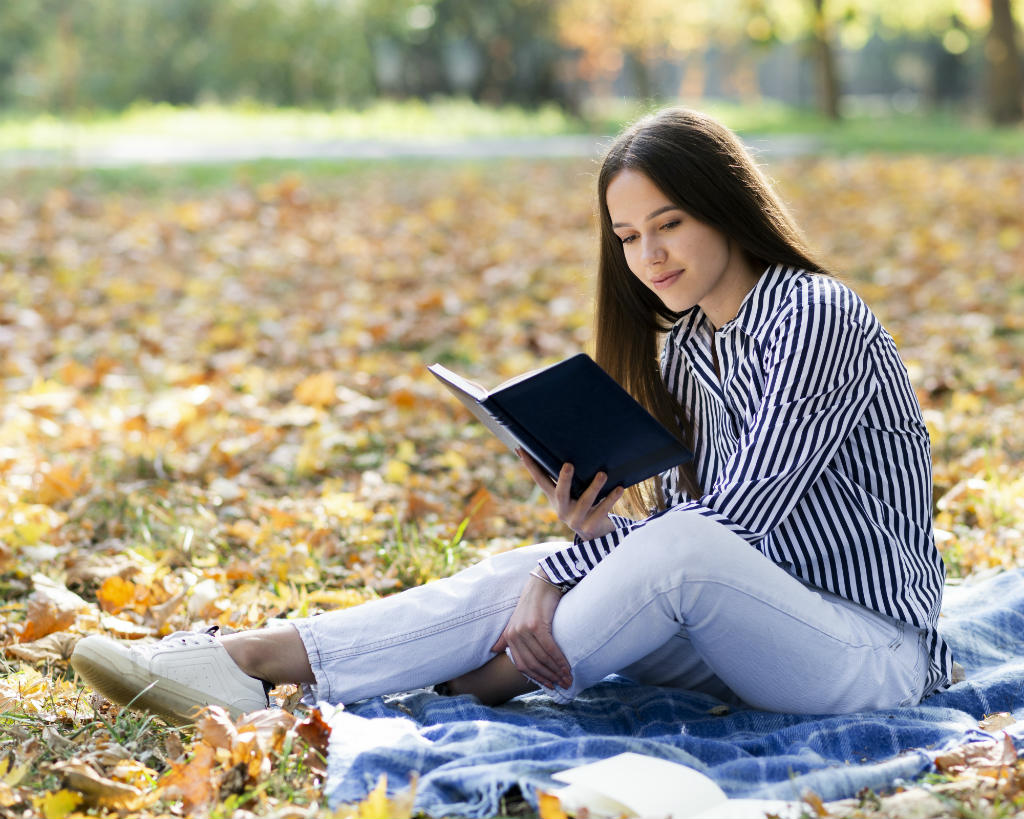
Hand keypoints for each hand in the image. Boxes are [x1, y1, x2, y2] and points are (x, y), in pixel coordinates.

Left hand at [491, 571, 571, 689]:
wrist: (543, 582)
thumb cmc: (533, 603)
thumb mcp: (516, 620)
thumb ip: (505, 636)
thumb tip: (493, 650)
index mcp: (509, 636)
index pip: (522, 665)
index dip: (537, 678)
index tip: (550, 686)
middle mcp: (514, 634)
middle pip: (533, 664)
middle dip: (549, 678)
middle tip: (564, 685)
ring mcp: (525, 630)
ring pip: (542, 658)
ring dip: (557, 671)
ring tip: (568, 679)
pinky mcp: (537, 625)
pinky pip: (549, 648)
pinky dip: (559, 660)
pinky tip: (567, 667)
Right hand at [517, 449, 622, 539]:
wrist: (596, 537)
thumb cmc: (583, 507)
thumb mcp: (572, 496)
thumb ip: (567, 480)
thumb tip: (566, 451)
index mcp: (555, 499)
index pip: (539, 480)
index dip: (530, 465)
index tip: (521, 449)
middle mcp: (562, 510)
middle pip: (560, 493)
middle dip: (564, 479)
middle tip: (568, 464)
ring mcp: (576, 520)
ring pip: (585, 502)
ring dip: (594, 487)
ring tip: (603, 474)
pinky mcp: (590, 527)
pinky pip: (603, 510)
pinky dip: (611, 498)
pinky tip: (619, 488)